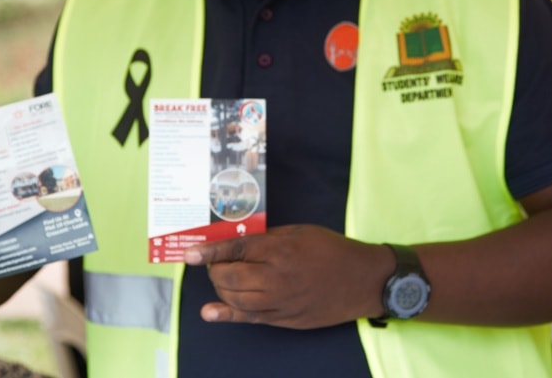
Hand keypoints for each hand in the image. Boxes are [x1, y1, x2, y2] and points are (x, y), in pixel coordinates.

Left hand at [183, 224, 393, 328]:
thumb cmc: (333, 250)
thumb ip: (269, 238)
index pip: (236, 250)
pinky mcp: (284, 318)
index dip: (210, 252)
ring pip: (235, 297)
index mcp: (280, 250)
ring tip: (221, 278)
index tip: (190, 253)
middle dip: (215, 269)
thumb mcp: (301, 233)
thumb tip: (241, 243)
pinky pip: (249, 318)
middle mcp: (276, 277)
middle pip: (230, 276)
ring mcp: (279, 301)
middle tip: (215, 262)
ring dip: (220, 287)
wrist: (362, 281)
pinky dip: (226, 314)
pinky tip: (210, 312)